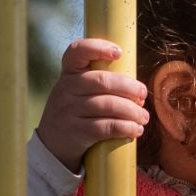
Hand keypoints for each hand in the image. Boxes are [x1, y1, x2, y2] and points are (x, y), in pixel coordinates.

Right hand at [37, 37, 148, 171]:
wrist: (52, 147)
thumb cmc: (74, 115)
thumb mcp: (75, 92)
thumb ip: (96, 83)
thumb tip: (137, 89)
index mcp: (68, 74)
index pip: (77, 52)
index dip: (97, 47)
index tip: (118, 53)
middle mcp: (65, 89)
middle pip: (103, 81)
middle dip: (130, 87)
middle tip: (143, 94)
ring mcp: (69, 111)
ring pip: (109, 105)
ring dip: (133, 111)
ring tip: (143, 117)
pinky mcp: (76, 132)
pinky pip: (107, 126)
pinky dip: (126, 128)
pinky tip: (136, 130)